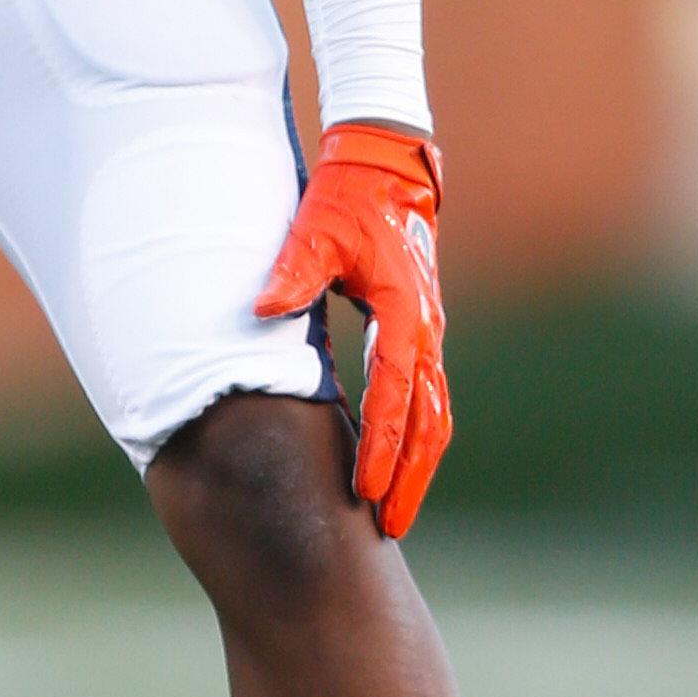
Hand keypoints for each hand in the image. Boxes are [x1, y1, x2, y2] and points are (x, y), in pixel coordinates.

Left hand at [257, 124, 448, 538]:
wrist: (387, 172)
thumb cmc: (347, 202)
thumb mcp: (316, 230)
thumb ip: (293, 272)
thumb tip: (262, 310)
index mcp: (402, 312)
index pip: (391, 394)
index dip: (379, 445)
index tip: (363, 489)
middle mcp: (425, 332)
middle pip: (428, 422)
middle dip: (410, 477)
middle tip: (389, 525)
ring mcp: (429, 335)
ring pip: (435, 417)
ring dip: (420, 467)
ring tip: (397, 513)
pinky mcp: (422, 335)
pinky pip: (427, 400)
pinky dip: (418, 439)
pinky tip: (397, 468)